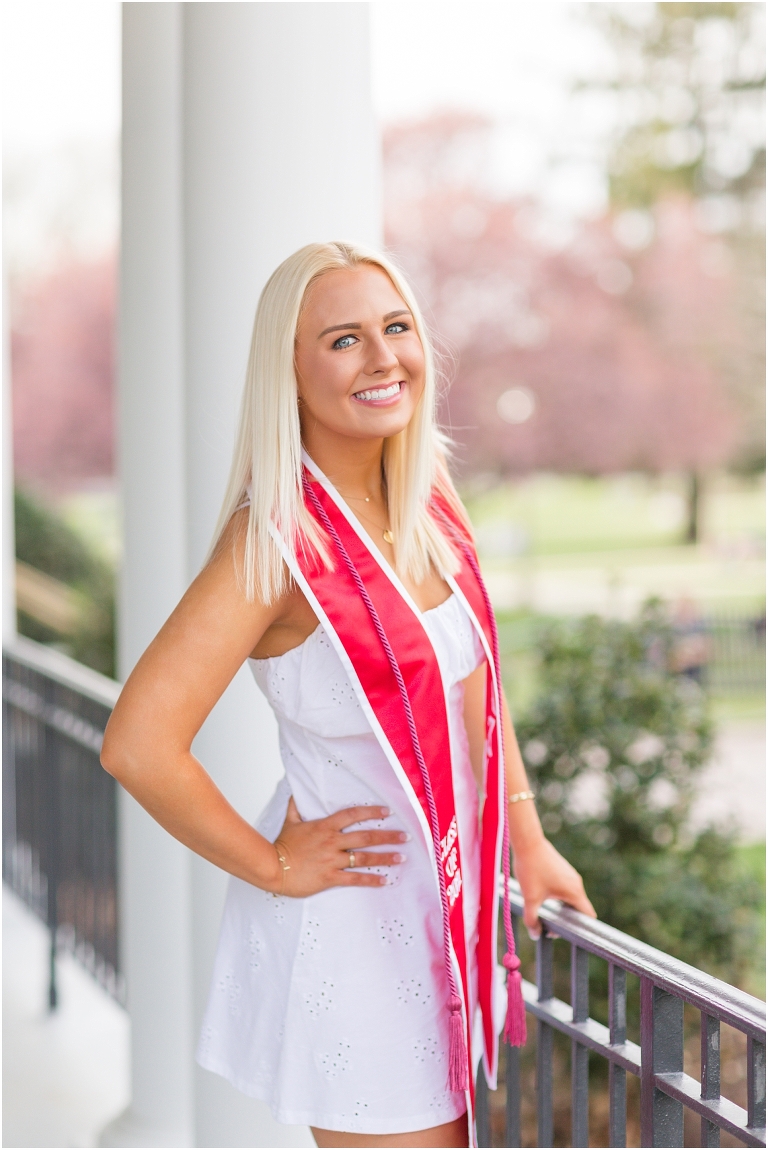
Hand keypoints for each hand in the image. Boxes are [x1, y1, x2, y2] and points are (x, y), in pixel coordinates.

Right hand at [266, 797, 408, 896]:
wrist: (273, 867)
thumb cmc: (282, 845)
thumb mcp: (290, 822)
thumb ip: (295, 806)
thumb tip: (295, 791)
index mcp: (325, 826)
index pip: (353, 815)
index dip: (371, 812)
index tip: (387, 812)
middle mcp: (332, 841)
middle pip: (365, 837)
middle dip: (388, 836)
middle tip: (405, 836)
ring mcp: (332, 860)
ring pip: (364, 857)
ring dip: (385, 857)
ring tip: (401, 857)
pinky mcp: (329, 877)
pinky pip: (355, 879)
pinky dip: (371, 879)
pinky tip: (384, 880)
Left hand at [513, 837, 595, 939]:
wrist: (527, 842)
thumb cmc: (531, 869)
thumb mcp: (530, 898)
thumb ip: (532, 919)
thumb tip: (535, 934)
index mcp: (574, 892)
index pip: (588, 916)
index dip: (582, 929)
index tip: (569, 935)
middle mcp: (576, 883)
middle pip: (579, 908)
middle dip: (567, 920)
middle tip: (550, 929)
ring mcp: (571, 875)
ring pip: (571, 898)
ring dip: (562, 908)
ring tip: (546, 914)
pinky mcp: (563, 870)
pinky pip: (566, 889)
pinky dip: (559, 897)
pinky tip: (544, 898)